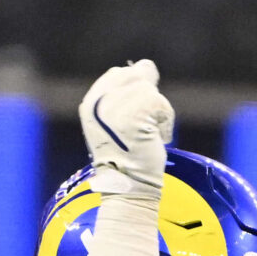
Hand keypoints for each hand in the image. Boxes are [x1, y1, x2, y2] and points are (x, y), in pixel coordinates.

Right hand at [78, 59, 172, 198]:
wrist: (127, 187)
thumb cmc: (125, 159)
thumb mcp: (112, 125)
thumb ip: (119, 98)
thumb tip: (146, 68)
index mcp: (91, 103)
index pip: (117, 74)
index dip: (134, 87)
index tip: (138, 112)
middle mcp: (100, 101)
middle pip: (136, 76)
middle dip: (148, 97)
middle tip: (146, 122)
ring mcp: (117, 106)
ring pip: (150, 90)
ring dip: (158, 112)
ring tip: (149, 134)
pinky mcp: (136, 113)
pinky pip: (162, 104)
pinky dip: (165, 122)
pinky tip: (157, 138)